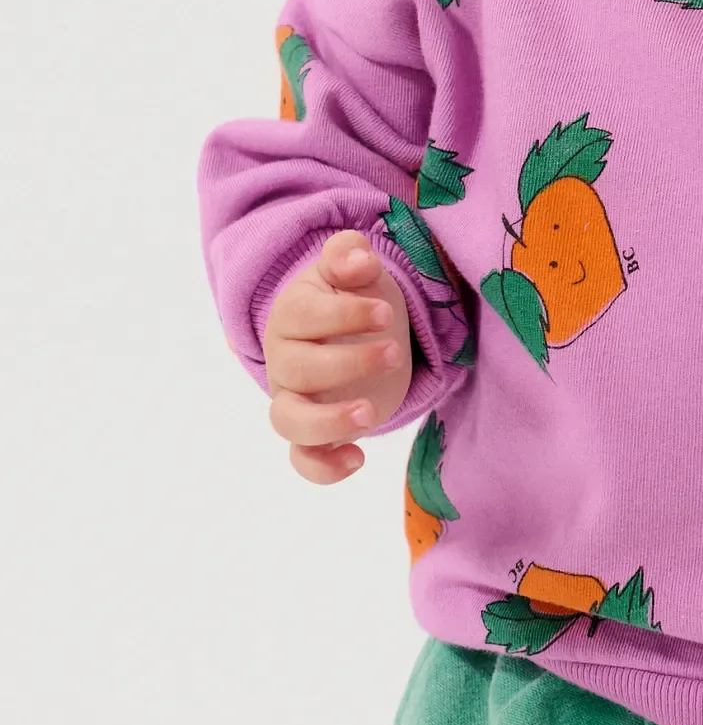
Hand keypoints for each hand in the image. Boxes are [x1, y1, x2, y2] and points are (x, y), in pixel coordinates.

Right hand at [263, 230, 412, 482]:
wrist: (356, 332)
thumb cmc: (354, 296)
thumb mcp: (355, 270)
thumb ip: (348, 256)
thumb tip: (355, 258)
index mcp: (292, 315)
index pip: (303, 317)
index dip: (343, 316)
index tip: (386, 313)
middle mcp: (284, 361)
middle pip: (297, 369)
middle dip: (348, 363)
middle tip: (395, 353)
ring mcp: (294, 400)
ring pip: (288, 420)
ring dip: (326, 422)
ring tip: (371, 414)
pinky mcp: (312, 434)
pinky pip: (302, 459)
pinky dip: (323, 468)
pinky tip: (359, 459)